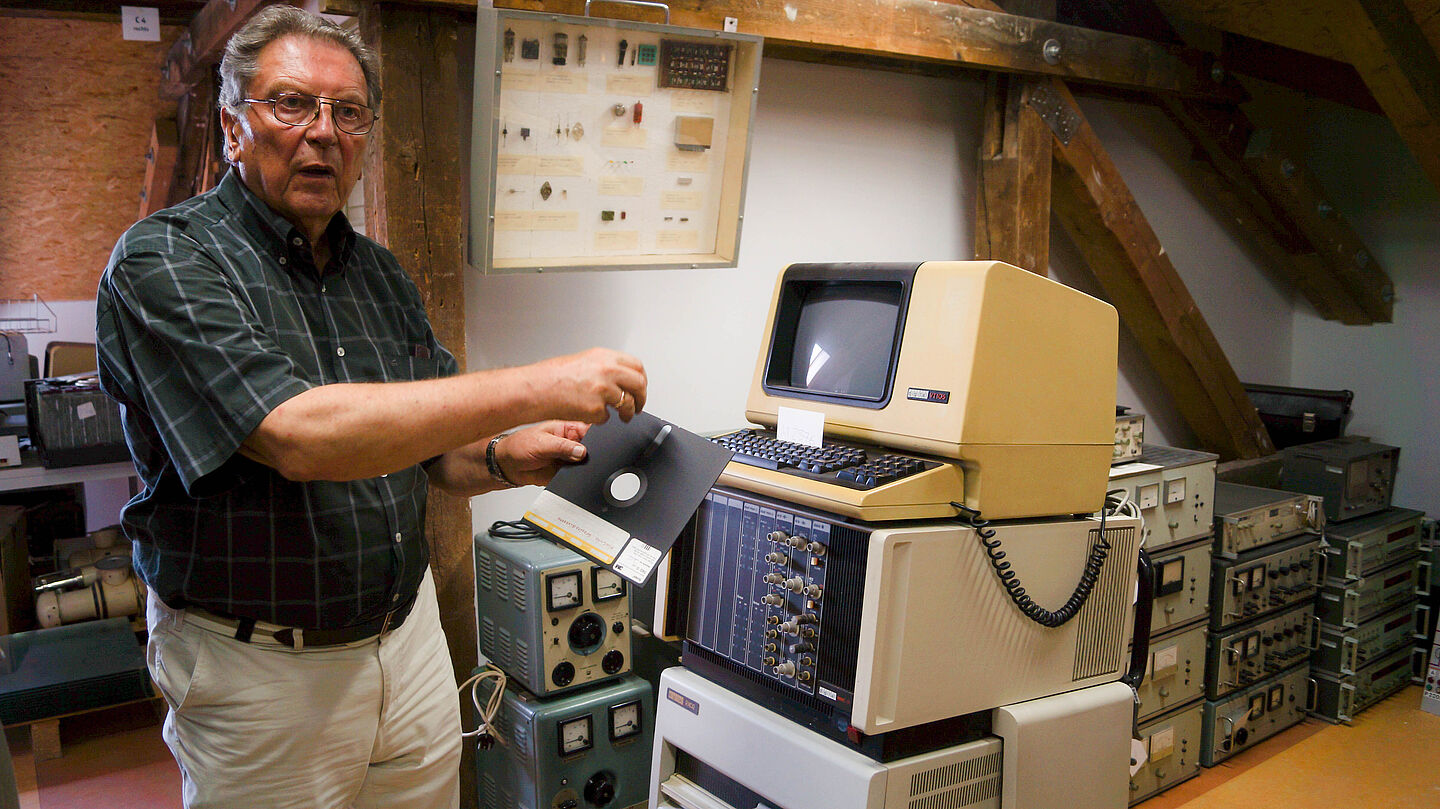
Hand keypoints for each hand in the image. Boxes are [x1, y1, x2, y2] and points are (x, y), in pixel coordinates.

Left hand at [494, 421, 590, 486]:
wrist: (508, 466)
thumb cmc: (519, 446)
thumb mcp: (541, 443)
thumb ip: (563, 447)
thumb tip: (583, 451)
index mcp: (567, 427)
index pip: (589, 429)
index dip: (595, 435)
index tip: (595, 443)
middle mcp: (570, 442)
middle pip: (592, 447)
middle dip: (591, 453)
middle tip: (580, 457)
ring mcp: (569, 457)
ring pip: (587, 462)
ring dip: (583, 466)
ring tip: (569, 465)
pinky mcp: (566, 471)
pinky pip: (578, 475)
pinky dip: (577, 477)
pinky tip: (568, 474)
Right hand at [529, 348, 646, 423]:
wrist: (535, 389)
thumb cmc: (552, 376)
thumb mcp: (584, 361)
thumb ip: (605, 367)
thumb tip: (622, 377)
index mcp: (605, 357)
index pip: (637, 366)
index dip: (642, 379)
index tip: (640, 388)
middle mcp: (607, 371)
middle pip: (639, 384)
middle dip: (642, 398)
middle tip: (638, 406)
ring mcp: (603, 390)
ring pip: (628, 404)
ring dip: (627, 413)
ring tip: (623, 417)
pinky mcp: (596, 409)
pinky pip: (607, 417)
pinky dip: (601, 419)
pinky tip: (590, 414)